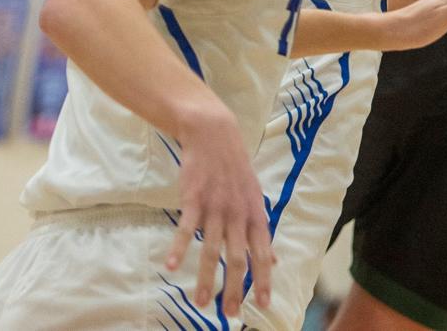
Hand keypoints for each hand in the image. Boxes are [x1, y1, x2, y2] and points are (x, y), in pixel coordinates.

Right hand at [166, 102, 272, 316]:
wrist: (214, 134)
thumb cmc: (235, 168)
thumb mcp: (255, 197)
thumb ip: (261, 230)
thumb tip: (276, 258)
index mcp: (255, 213)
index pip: (263, 252)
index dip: (264, 279)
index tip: (263, 304)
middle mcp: (237, 213)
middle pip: (238, 258)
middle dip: (234, 288)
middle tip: (228, 314)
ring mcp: (215, 206)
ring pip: (211, 249)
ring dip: (205, 278)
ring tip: (199, 302)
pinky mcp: (194, 199)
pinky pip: (186, 228)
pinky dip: (179, 247)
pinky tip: (171, 265)